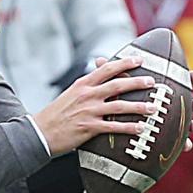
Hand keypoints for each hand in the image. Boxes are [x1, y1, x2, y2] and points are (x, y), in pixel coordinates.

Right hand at [32, 56, 156, 155]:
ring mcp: (89, 111)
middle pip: (117, 85)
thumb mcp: (71, 93)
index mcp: (83, 84)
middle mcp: (87, 95)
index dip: (124, 63)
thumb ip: (87, 84)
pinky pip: (113, 127)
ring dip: (138, 107)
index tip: (139, 60)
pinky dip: (129, 127)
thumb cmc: (56, 113)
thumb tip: (99, 70)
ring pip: (119, 106)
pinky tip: (140, 128)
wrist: (40, 132)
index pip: (107, 68)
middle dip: (137, 82)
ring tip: (153, 108)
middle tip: (152, 81)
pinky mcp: (89, 127)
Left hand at [88, 58, 192, 153]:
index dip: (186, 78)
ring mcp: (166, 123)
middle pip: (185, 102)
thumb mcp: (113, 90)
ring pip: (184, 123)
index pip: (175, 82)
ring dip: (192, 124)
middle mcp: (165, 106)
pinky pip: (177, 143)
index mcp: (157, 91)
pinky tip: (187, 146)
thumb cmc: (115, 103)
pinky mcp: (162, 139)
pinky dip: (184, 144)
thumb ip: (110, 76)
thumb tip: (97, 60)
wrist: (111, 127)